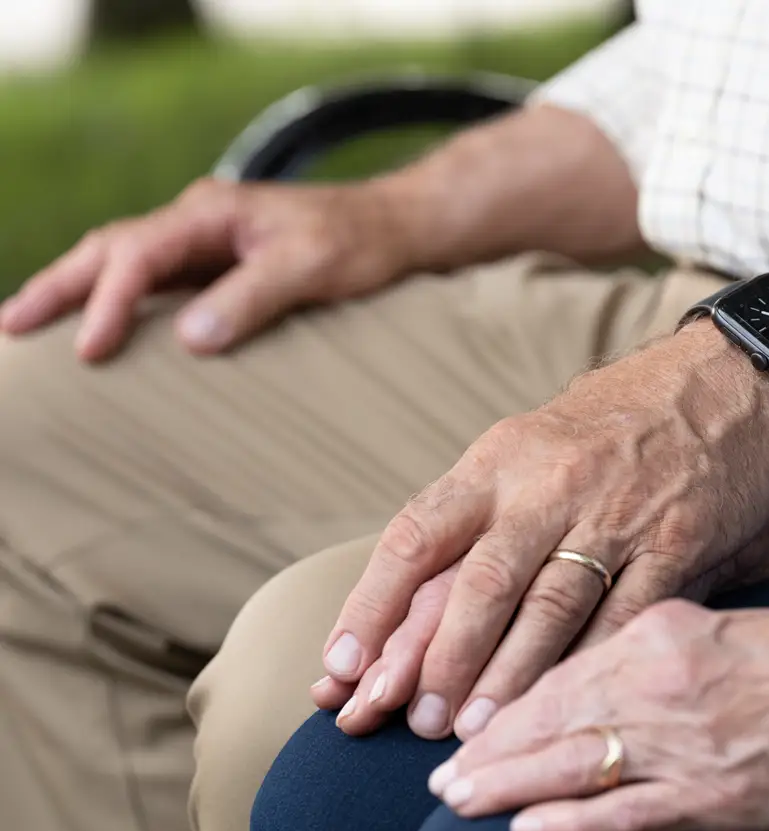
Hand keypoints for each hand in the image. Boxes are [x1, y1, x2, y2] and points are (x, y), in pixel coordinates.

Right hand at [0, 177, 421, 360]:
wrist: (398, 227)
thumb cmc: (362, 244)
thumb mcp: (313, 268)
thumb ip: (253, 298)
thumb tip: (189, 338)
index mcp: (210, 212)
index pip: (138, 255)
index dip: (109, 302)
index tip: (91, 350)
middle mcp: (196, 220)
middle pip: (108, 249)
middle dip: (58, 287)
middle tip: (10, 328)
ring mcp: (202, 241)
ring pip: (121, 262)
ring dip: (75, 291)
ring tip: (28, 326)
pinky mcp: (215, 264)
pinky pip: (150, 280)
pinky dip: (114, 300)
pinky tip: (95, 328)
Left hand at [322, 324, 768, 740]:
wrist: (728, 383)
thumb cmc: (615, 423)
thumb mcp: (530, 444)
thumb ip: (478, 514)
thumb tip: (406, 603)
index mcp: (500, 461)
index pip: (416, 537)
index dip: (371, 607)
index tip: (339, 667)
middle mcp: (550, 486)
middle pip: (482, 584)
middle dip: (442, 661)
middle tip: (413, 723)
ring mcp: (617, 515)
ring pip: (550, 608)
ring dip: (509, 677)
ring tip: (476, 731)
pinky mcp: (676, 542)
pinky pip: (625, 614)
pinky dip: (589, 664)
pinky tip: (565, 703)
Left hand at [424, 598, 768, 830]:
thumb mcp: (728, 626)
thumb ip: (662, 642)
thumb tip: (602, 670)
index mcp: (664, 629)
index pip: (560, 667)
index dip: (505, 701)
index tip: (470, 723)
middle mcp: (662, 681)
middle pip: (549, 717)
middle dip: (487, 748)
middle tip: (442, 776)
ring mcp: (688, 742)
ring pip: (571, 765)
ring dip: (507, 786)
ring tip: (462, 802)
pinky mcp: (718, 795)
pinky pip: (624, 814)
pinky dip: (569, 825)